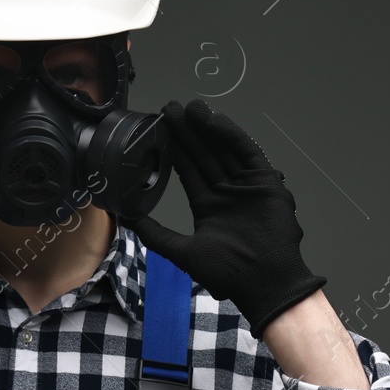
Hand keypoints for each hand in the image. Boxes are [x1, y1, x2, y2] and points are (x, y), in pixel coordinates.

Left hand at [126, 99, 325, 338]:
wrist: (264, 281)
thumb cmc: (228, 273)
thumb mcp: (182, 251)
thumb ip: (155, 233)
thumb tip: (125, 219)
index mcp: (208, 206)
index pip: (189, 169)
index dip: (175, 149)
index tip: (161, 129)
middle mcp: (226, 192)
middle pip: (204, 154)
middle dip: (188, 132)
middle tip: (171, 108)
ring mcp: (246, 185)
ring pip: (223, 149)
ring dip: (207, 128)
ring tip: (190, 107)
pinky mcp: (264, 181)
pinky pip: (246, 152)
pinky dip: (231, 136)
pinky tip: (214, 121)